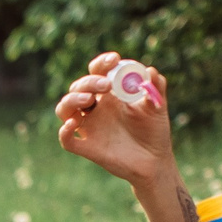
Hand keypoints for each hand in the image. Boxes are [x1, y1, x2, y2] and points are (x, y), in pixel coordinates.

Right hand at [54, 52, 173, 183]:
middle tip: (106, 85)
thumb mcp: (158, 106)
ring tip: (89, 99)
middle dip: (89, 82)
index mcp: (110, 94)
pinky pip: (67, 139)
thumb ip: (157, 87)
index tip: (114, 60)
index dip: (101, 63)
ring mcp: (89, 127)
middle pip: (79, 87)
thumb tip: (151, 71)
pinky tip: (73, 123)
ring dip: (72, 100)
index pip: (97, 72)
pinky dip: (64, 131)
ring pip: (65, 109)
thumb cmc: (154, 131)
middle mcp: (95, 108)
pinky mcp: (87, 147)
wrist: (155, 161)